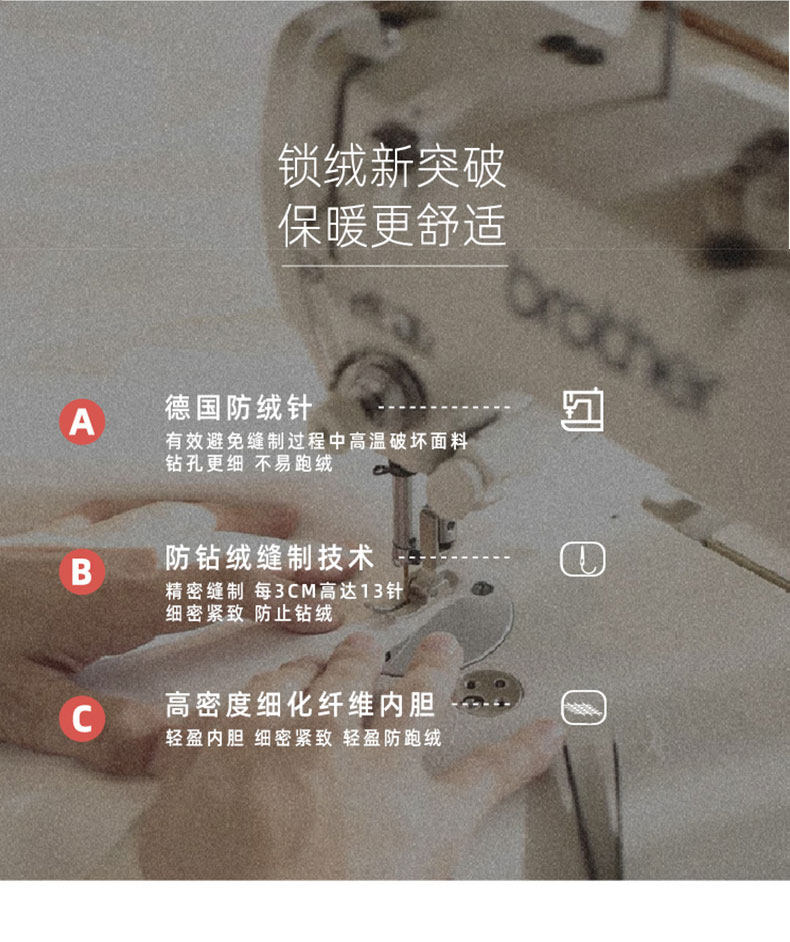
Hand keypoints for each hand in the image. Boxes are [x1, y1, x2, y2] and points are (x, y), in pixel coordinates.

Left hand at [0, 498, 347, 774]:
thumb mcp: (24, 705)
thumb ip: (103, 732)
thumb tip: (180, 750)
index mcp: (129, 596)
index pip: (231, 592)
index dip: (287, 598)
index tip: (332, 605)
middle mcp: (132, 556)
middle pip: (233, 555)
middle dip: (295, 561)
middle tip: (347, 561)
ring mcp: (110, 539)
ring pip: (203, 531)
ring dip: (255, 536)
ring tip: (295, 534)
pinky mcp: (87, 537)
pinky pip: (166, 518)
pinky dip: (203, 518)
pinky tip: (206, 517)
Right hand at [138, 631, 563, 878]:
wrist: (268, 928)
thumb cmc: (213, 888)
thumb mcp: (172, 823)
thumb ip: (190, 773)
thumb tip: (194, 749)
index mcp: (262, 729)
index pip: (281, 682)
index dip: (298, 673)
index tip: (306, 667)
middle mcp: (327, 731)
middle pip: (349, 676)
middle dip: (362, 657)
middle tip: (371, 644)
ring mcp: (385, 766)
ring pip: (416, 698)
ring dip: (434, 668)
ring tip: (445, 648)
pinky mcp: (434, 816)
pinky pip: (488, 772)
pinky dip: (522, 750)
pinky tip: (547, 731)